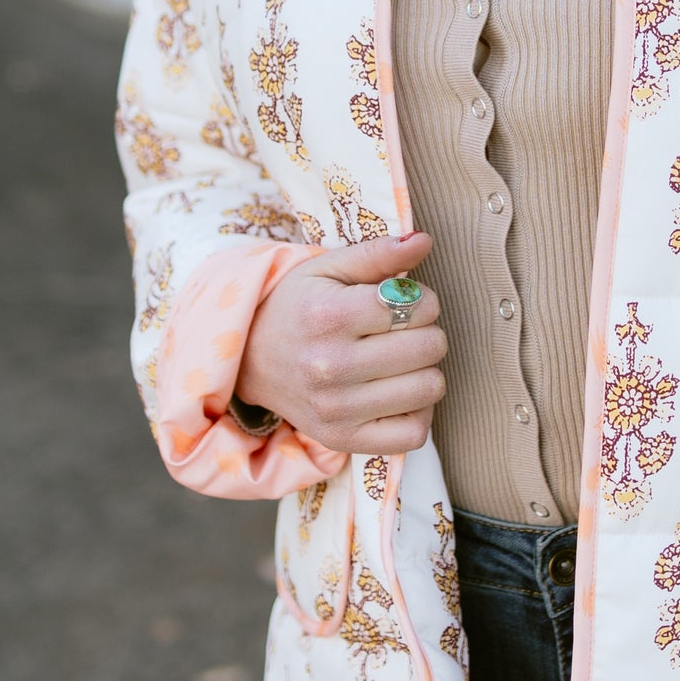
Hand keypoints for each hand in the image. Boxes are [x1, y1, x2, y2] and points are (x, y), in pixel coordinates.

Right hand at [234, 230, 446, 456]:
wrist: (250, 358)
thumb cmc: (298, 306)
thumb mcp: (329, 268)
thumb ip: (378, 253)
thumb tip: (425, 240)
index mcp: (329, 316)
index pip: (417, 306)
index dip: (423, 299)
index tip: (404, 302)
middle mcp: (331, 366)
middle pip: (429, 347)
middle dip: (427, 331)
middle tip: (404, 330)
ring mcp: (337, 409)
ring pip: (429, 388)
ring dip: (425, 370)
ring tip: (401, 361)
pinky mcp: (343, 440)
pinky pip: (414, 433)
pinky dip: (417, 412)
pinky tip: (399, 393)